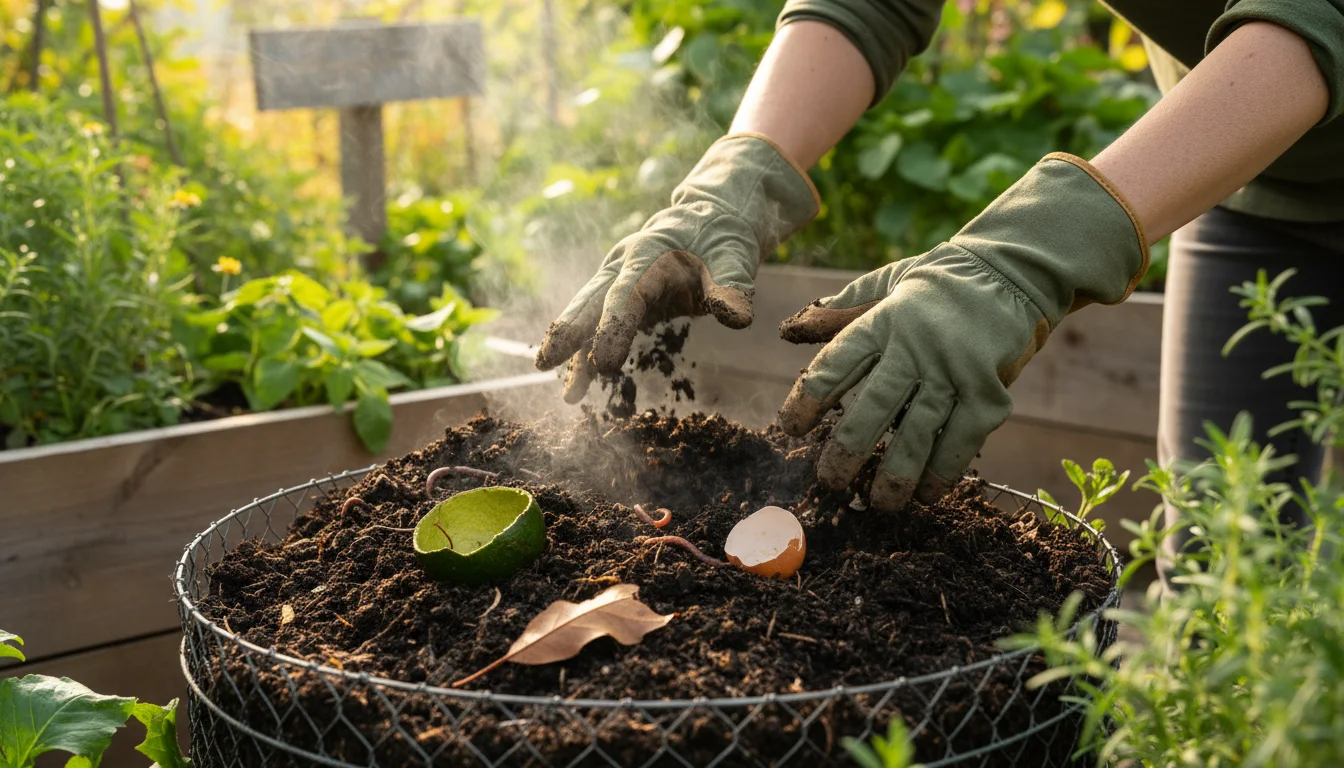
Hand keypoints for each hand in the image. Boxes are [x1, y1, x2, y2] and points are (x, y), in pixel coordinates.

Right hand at [534, 134, 817, 401]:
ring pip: (588, 317)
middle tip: (545, 363)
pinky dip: (587, 355)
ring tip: (567, 394)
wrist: (711, 223)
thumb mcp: (735, 256)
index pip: (626, 294)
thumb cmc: (722, 239)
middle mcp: (623, 266)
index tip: (604, 362)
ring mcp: (617, 282)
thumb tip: (735, 317)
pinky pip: (598, 328)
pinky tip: (576, 386)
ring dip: (575, 354)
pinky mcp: (621, 299)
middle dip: (569, 333)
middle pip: (591, 301)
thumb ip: (733, 285)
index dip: (612, 327)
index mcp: (648, 254)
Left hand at [776, 153, 1148, 511]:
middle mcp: (915, 348)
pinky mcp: (989, 393)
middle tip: (830, 483)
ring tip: (876, 504)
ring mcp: (954, 371)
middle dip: (844, 455)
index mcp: (881, 321)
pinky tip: (926, 495)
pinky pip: (960, 443)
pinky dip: (941, 474)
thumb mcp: (886, 283)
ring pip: (914, 437)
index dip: (805, 402)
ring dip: (892, 478)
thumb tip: (790, 331)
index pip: (833, 367)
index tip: (789, 430)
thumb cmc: (939, 284)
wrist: (1012, 272)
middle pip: (870, 411)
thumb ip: (842, 309)